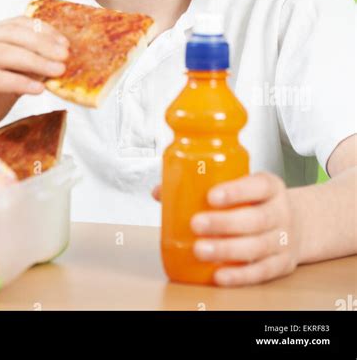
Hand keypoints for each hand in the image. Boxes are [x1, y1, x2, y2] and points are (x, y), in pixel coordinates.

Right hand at [0, 16, 69, 148]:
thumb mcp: (10, 81)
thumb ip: (28, 68)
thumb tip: (59, 60)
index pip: (16, 24)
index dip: (43, 31)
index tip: (65, 43)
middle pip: (12, 35)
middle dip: (43, 45)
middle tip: (65, 57)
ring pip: (4, 54)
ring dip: (35, 62)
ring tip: (57, 72)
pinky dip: (18, 82)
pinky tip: (37, 90)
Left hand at [152, 172, 302, 285]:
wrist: (300, 224)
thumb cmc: (258, 202)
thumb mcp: (243, 185)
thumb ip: (205, 185)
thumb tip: (160, 191)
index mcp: (270, 187)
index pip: (257, 186)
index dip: (236, 191)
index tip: (211, 196)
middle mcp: (280, 213)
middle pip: (256, 219)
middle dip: (224, 223)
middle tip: (196, 224)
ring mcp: (283, 240)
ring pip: (257, 247)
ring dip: (227, 250)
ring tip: (200, 250)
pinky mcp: (282, 264)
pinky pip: (261, 272)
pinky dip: (240, 275)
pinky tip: (219, 275)